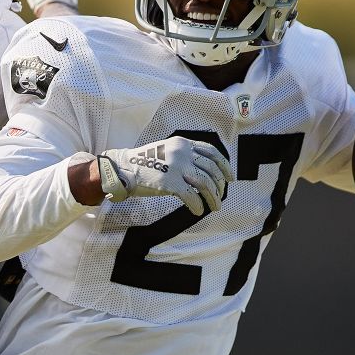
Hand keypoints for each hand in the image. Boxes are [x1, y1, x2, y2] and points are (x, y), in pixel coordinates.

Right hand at [98, 136, 234, 215]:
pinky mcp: (170, 182)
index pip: (212, 152)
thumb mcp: (167, 151)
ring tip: (215, 207)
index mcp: (183, 143)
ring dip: (213, 197)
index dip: (224, 166)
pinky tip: (198, 211)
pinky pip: (191, 196)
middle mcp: (183, 152)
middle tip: (220, 197)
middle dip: (220, 186)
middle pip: (211, 169)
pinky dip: (198, 205)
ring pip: (205, 183)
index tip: (230, 178)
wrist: (124, 168)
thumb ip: (184, 156)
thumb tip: (204, 173)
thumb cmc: (145, 163)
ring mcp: (177, 167)